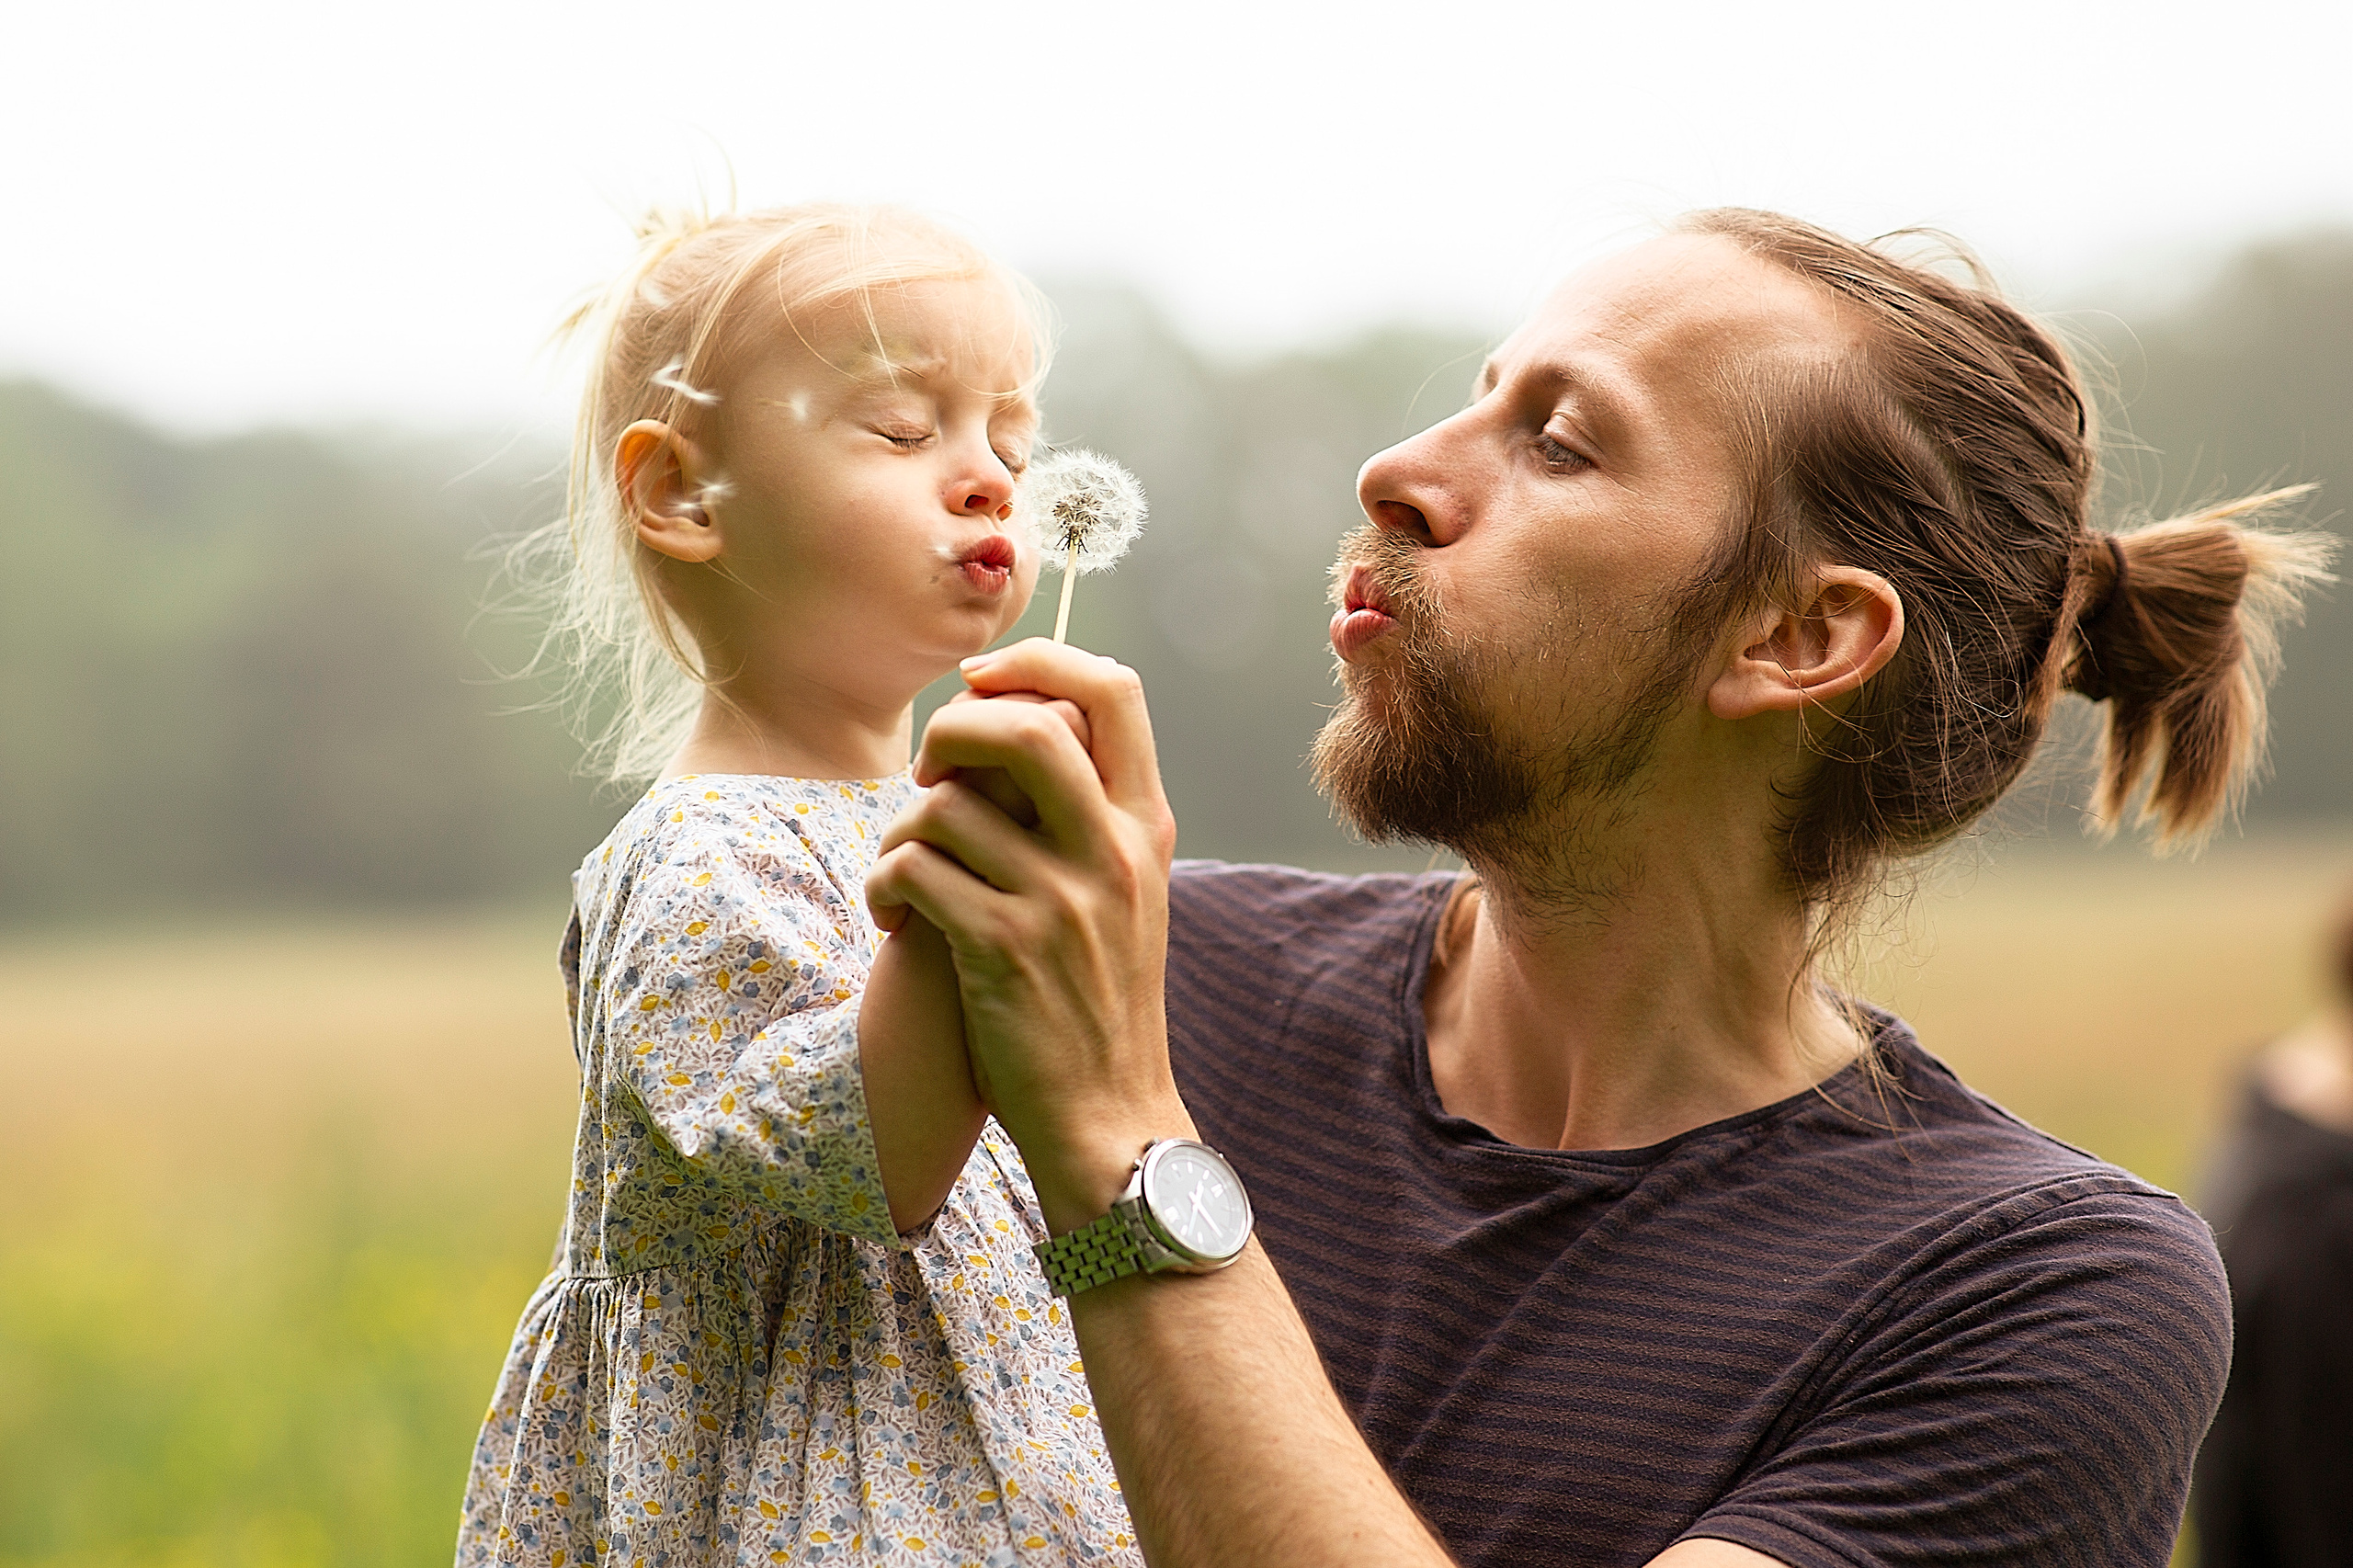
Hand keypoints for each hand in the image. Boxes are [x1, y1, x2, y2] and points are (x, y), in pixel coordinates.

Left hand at [865, 639, 1187, 1231]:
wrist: (1110, 1119)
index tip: (980, 684)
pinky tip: (895, 920)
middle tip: (925, 775)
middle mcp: (1114, 853)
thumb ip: (1091, 814)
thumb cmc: (1099, 1002)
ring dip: (899, 830)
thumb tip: (1023, 723)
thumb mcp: (1127, 894)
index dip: (1036, 662)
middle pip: (1027, 725)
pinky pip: (913, 871)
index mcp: (1147, 826)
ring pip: (948, 806)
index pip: (1114, 689)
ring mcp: (1062, 902)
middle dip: (951, 731)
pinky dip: (883, 886)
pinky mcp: (1004, 951)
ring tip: (902, 871)